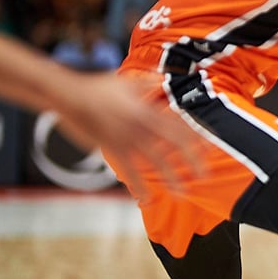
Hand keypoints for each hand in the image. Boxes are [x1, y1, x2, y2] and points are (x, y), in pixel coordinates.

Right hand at [57, 73, 203, 195]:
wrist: (69, 96)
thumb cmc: (97, 87)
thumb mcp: (127, 81)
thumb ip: (148, 82)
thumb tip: (163, 80)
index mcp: (148, 110)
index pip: (179, 126)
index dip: (195, 138)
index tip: (208, 150)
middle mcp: (141, 125)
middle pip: (173, 145)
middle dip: (191, 160)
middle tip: (205, 174)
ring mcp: (126, 138)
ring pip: (155, 161)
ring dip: (170, 177)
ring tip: (183, 191)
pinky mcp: (111, 149)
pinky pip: (128, 170)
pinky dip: (138, 185)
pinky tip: (147, 198)